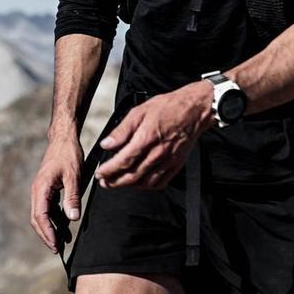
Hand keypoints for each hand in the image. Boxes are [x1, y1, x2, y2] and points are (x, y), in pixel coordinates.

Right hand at [30, 134, 83, 252]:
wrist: (64, 139)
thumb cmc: (68, 154)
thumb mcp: (73, 176)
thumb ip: (72, 197)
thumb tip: (72, 218)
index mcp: (41, 188)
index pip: (40, 216)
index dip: (47, 232)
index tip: (55, 245)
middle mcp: (37, 191)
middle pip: (37, 219)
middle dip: (47, 235)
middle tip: (57, 250)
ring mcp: (41, 191)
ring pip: (42, 216)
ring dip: (51, 229)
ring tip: (62, 243)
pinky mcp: (47, 190)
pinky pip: (48, 209)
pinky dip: (55, 220)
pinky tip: (65, 227)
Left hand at [95, 83, 212, 189]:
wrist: (193, 110)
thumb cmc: (167, 108)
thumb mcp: (139, 111)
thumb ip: (121, 131)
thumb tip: (106, 144)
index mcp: (146, 138)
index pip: (123, 161)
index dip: (109, 170)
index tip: (100, 173)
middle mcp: (158, 152)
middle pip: (133, 176)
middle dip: (115, 182)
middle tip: (104, 182)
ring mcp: (168, 160)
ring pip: (145, 182)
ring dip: (129, 186)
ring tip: (118, 183)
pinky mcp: (176, 164)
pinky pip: (160, 182)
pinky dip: (147, 186)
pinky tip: (139, 183)